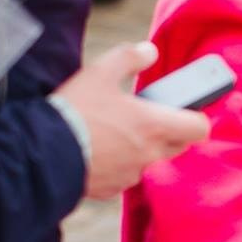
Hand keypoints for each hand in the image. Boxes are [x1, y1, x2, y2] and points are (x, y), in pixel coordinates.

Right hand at [55, 42, 211, 198]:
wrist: (42, 152)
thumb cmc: (75, 110)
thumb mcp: (100, 72)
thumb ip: (129, 57)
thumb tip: (149, 52)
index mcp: (155, 126)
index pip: (200, 128)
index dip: (195, 117)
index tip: (184, 109)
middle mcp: (149, 155)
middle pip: (177, 145)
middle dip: (167, 131)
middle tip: (145, 115)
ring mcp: (131, 175)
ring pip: (148, 160)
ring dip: (140, 148)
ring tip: (113, 131)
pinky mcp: (111, 189)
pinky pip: (124, 175)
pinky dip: (117, 164)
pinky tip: (96, 150)